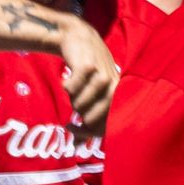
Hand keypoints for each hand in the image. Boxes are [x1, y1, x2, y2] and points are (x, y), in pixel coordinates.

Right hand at [55, 15, 117, 130]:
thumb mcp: (92, 93)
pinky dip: (66, 87)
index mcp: (118, 94)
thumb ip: (87, 118)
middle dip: (78, 118)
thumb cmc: (86, 71)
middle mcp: (113, 86)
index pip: (106, 124)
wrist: (78, 38)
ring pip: (79, 105)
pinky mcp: (87, 68)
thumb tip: (77, 147)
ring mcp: (101, 76)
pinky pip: (70, 90)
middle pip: (92, 118)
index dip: (89, 133)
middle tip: (71, 114)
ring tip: (72, 90)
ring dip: (72, 99)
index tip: (73, 130)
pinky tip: (67, 80)